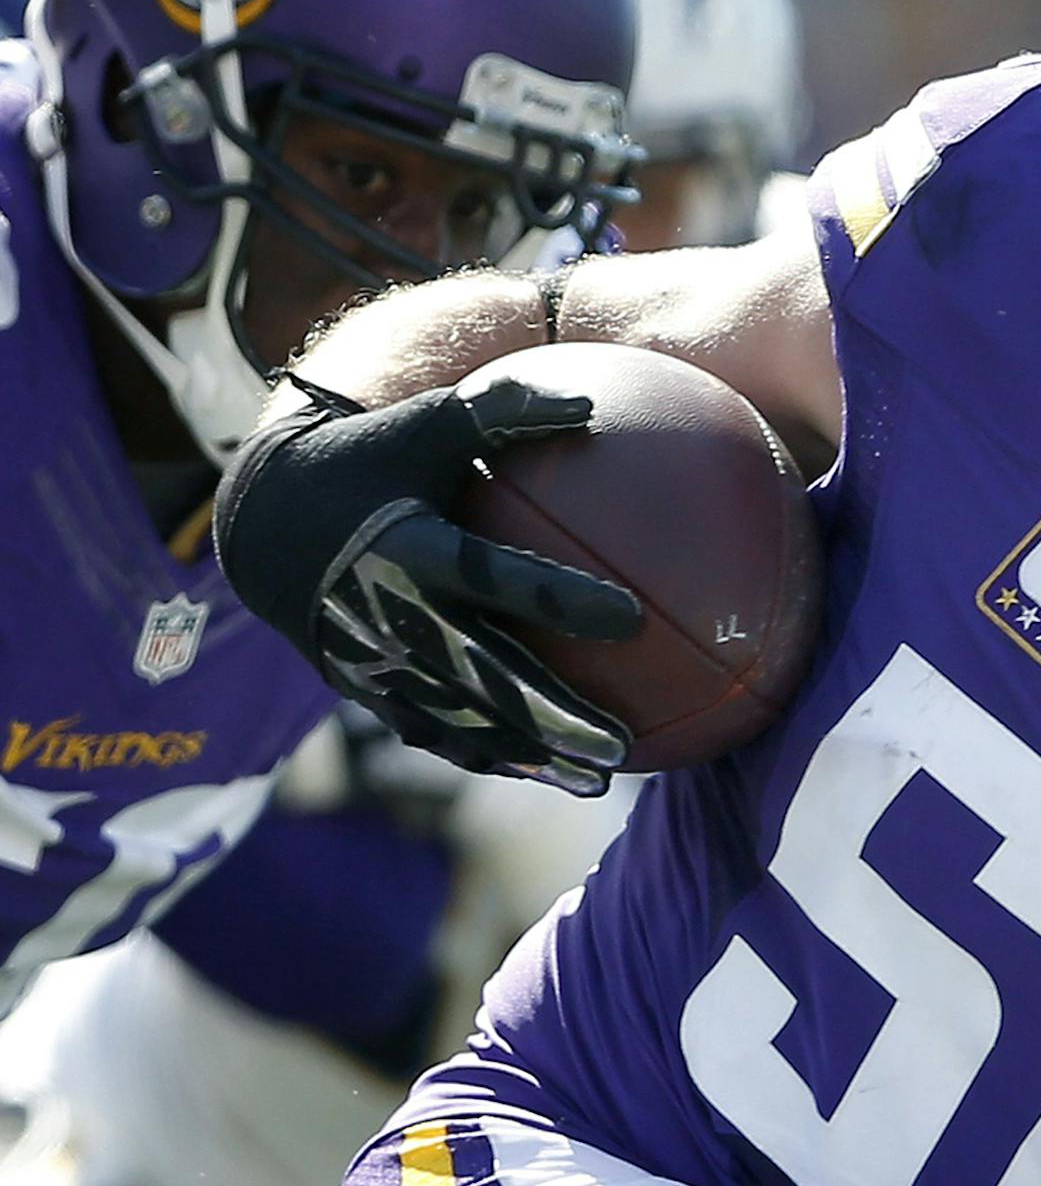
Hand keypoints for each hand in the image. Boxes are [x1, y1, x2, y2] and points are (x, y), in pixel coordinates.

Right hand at [214, 375, 641, 796]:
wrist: (263, 523)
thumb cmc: (366, 461)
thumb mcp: (423, 423)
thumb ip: (502, 410)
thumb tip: (590, 405)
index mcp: (410, 549)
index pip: (497, 578)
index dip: (561, 599)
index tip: (632, 617)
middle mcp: (395, 615)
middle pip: (486, 678)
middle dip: (554, 717)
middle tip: (620, 744)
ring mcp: (380, 663)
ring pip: (467, 723)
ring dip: (535, 756)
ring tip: (601, 780)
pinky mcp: (371, 691)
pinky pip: (438, 735)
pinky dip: (494, 758)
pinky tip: (551, 776)